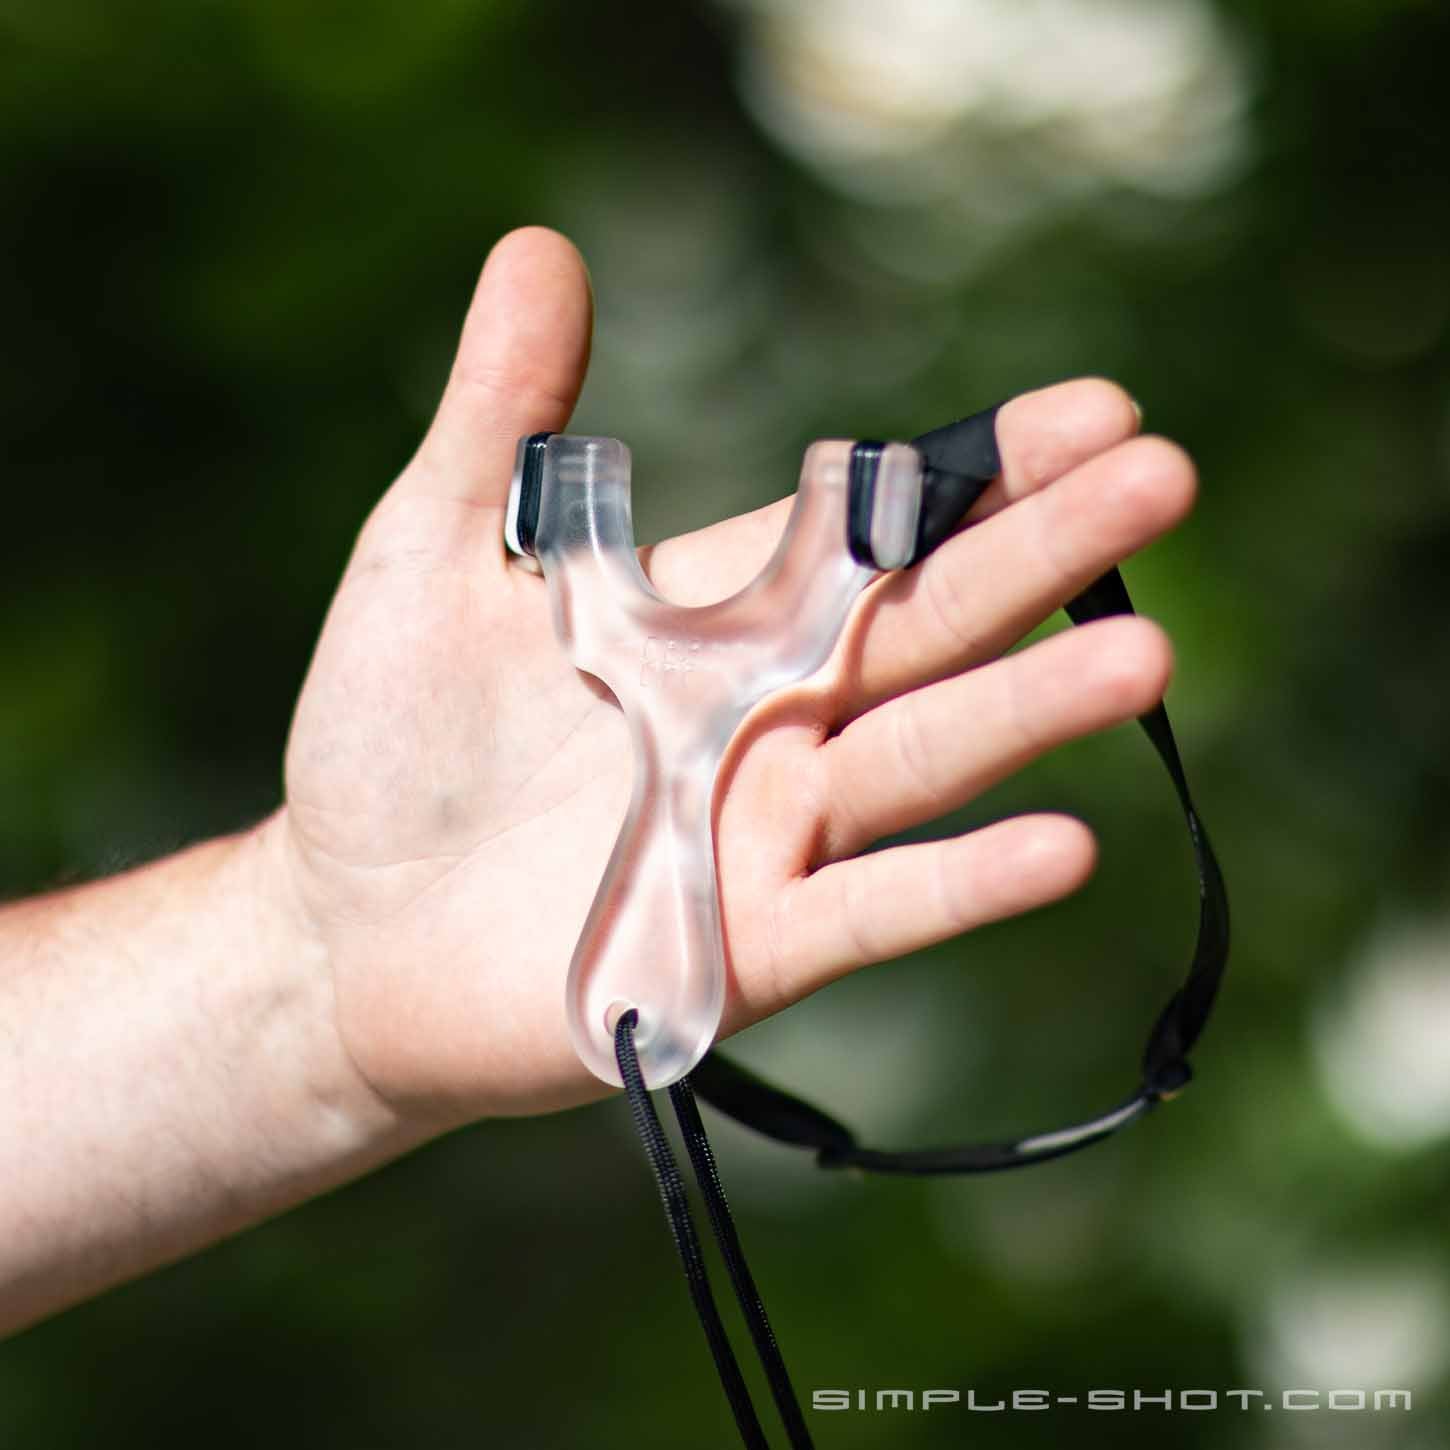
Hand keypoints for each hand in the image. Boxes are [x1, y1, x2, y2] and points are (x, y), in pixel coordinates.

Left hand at [276, 227, 1194, 1131]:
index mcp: (717, 613)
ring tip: (1144, 652)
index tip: (1092, 410)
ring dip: (1031, 708)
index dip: (979, 472)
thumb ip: (506, 414)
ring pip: (921, 757)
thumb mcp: (436, 548)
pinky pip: (868, 913)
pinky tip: (1062, 845)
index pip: (874, 526)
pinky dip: (959, 885)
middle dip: (1041, 555)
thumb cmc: (390, 735)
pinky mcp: (740, 948)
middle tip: (1162, 481)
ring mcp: (764, 831)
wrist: (342, 921)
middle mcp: (767, 715)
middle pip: (927, 625)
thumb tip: (542, 248)